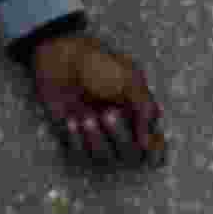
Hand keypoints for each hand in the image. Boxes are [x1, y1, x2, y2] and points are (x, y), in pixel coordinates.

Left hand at [32, 31, 166, 165]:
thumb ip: (144, 106)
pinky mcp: (72, 135)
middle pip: (128, 155)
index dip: (153, 151)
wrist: (59, 55)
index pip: (152, 142)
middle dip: (119, 138)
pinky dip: (75, 140)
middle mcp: (116, 124)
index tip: (147, 149)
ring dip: (95, 139)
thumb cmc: (95, 62)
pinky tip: (70, 120)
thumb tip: (149, 140)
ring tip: (86, 117)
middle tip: (107, 114)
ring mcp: (94, 131)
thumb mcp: (128, 78)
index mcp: (133, 110)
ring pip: (103, 158)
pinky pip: (78, 155)